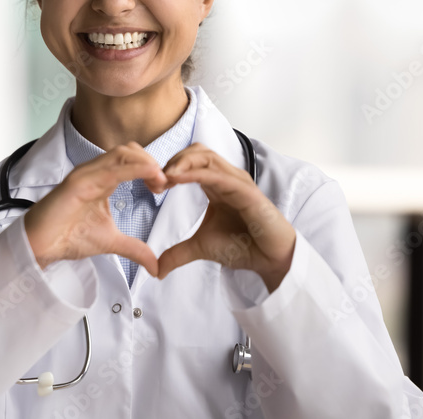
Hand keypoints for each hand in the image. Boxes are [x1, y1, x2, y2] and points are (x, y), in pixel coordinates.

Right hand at [23, 143, 165, 274]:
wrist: (41, 247)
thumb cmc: (68, 237)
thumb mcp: (111, 242)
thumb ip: (135, 249)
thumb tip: (156, 266)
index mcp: (101, 180)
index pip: (131, 159)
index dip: (151, 168)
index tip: (163, 187)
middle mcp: (93, 172)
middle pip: (129, 150)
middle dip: (152, 162)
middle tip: (163, 185)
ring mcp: (85, 175)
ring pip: (121, 153)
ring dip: (146, 163)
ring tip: (159, 181)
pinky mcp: (78, 183)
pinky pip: (110, 170)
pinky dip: (134, 169)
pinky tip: (149, 177)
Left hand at [156, 143, 295, 292]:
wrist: (269, 260)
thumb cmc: (243, 247)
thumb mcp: (201, 248)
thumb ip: (177, 254)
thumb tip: (156, 270)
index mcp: (216, 185)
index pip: (190, 161)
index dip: (169, 167)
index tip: (153, 186)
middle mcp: (226, 178)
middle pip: (196, 151)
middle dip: (172, 160)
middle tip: (156, 181)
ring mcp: (237, 181)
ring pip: (206, 156)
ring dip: (181, 162)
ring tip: (164, 177)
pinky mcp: (245, 191)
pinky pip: (217, 175)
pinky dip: (194, 173)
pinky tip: (176, 178)